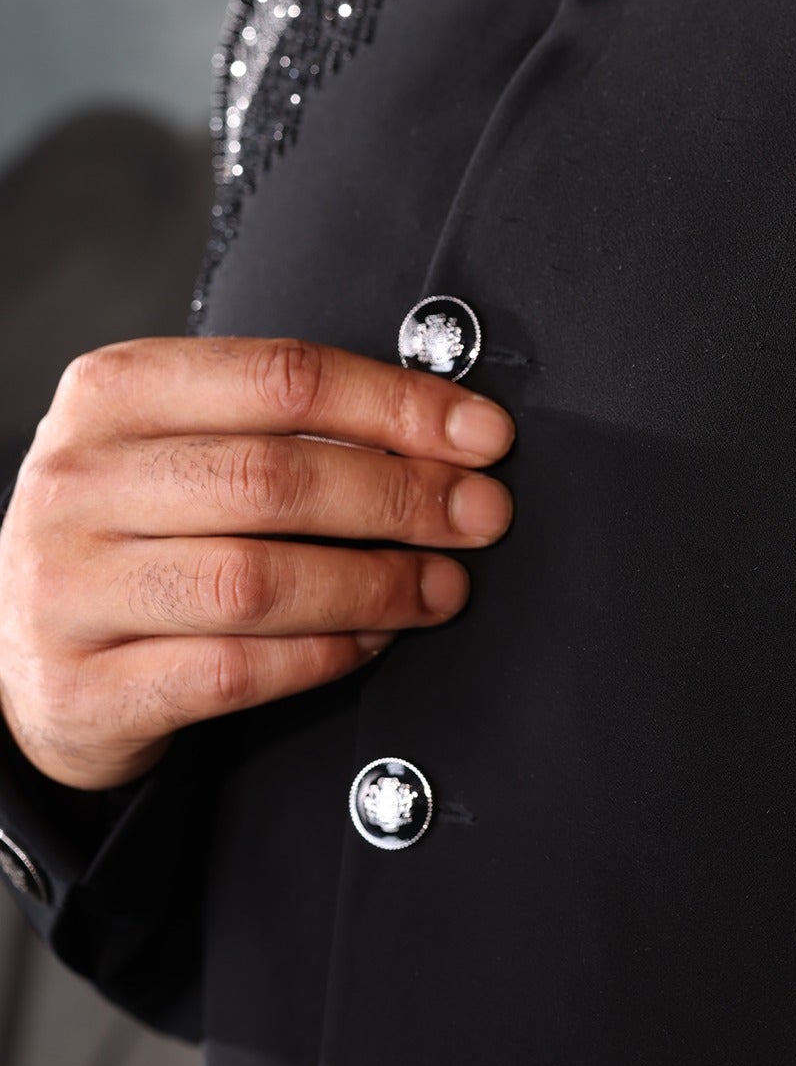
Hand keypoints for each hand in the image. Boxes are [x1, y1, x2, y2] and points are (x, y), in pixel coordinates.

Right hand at [0, 338, 513, 791]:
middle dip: (403, 497)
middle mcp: (76, 481)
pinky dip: (325, 655)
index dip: (398, 406)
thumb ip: (288, 428)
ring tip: (440, 586)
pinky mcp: (84, 687)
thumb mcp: (184, 447)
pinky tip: (371, 639)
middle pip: (274, 478)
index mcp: (112, 393)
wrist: (32, 656)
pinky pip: (235, 671)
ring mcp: (67, 588)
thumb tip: (447, 435)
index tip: (481, 435)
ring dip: (376, 584)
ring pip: (256, 580)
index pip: (282, 378)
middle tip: (480, 515)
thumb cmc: (137, 532)